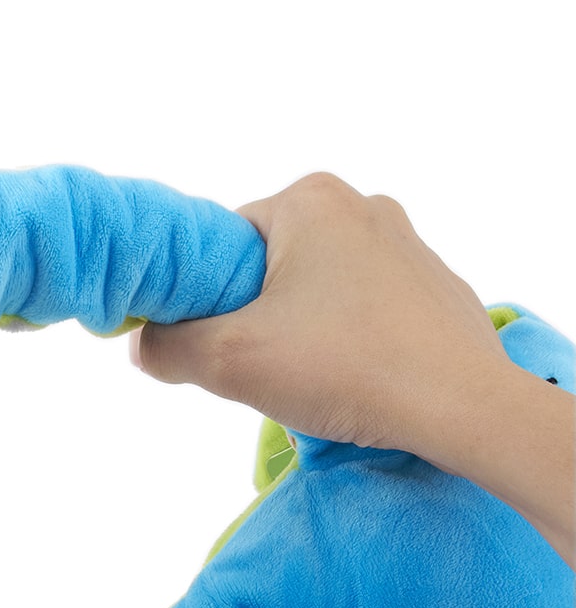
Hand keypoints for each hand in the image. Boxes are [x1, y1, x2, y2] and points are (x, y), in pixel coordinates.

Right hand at [130, 171, 507, 456]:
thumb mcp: (229, 360)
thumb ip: (166, 348)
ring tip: (310, 375)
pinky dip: (347, 334)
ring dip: (300, 325)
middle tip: (259, 362)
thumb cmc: (345, 367)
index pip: (222, 243)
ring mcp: (407, 242)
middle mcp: (361, 204)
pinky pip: (364, 303)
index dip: (204, 295)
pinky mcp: (435, 285)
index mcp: (308, 199)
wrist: (466, 409)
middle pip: (269, 263)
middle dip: (254, 312)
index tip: (212, 339)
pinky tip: (354, 374)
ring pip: (317, 285)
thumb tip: (142, 345)